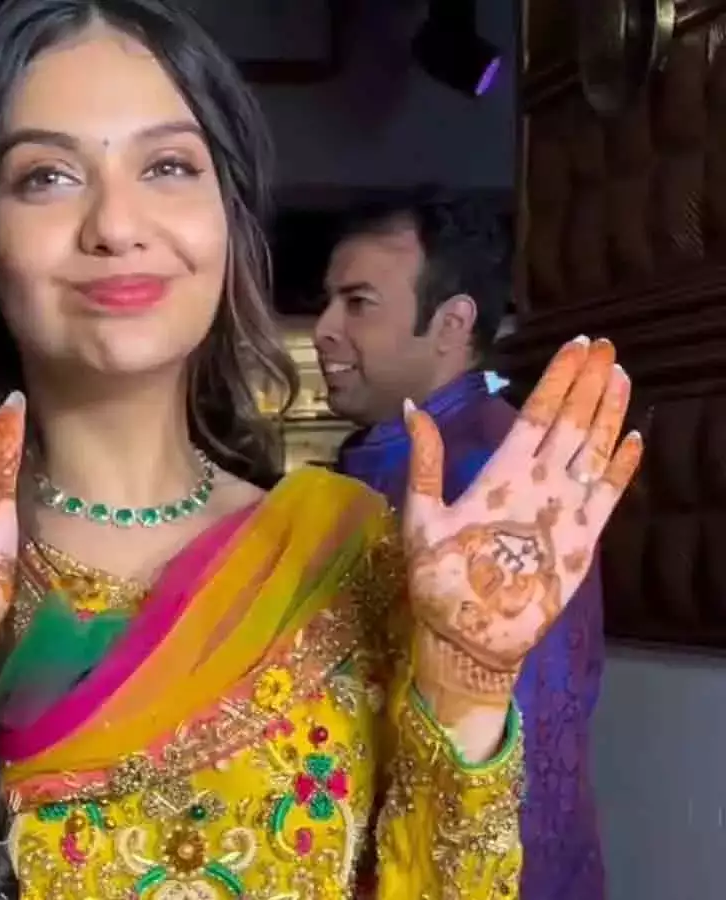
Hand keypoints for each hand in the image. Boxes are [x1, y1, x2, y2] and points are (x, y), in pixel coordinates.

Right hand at [403, 337, 641, 724]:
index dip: (559, 378)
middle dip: (591, 381)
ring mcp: (571, 514)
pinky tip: (636, 438)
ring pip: (598, 451)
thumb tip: (413, 410)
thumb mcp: (421, 517)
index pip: (538, 414)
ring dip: (611, 411)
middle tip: (606, 346)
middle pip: (575, 423)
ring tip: (620, 375)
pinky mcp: (587, 542)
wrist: (477, 637)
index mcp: (501, 477)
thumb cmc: (442, 577)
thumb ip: (424, 461)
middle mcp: (543, 487)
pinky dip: (625, 465)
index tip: (575, 345)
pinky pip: (612, 495)